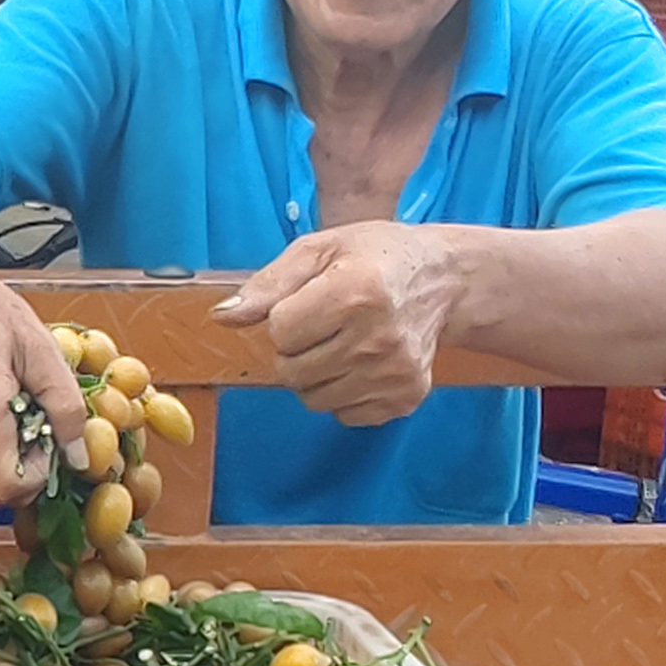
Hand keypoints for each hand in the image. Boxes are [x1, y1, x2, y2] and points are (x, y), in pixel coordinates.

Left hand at [215, 222, 464, 425]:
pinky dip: (344, 394)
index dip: (284, 318)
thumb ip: (267, 284)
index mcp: (356, 292)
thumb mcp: (319, 250)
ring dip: (315, 376)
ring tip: (342, 343)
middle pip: (292, 372)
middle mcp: (379, 337)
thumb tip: (223, 317)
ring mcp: (395, 372)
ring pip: (314, 399)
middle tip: (324, 325)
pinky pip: (345, 415)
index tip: (309, 303)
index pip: (281, 331)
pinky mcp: (406, 397)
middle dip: (295, 351)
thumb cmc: (375, 258)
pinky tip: (363, 363)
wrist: (441, 279)